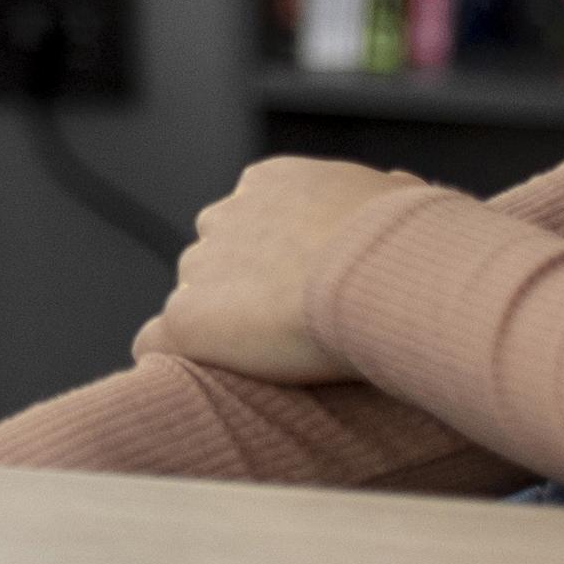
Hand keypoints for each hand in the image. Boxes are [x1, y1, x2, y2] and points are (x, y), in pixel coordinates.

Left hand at [128, 157, 410, 383]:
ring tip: (261, 359)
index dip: (275, 256)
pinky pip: (154, 340)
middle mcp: (225, 216)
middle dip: (239, 286)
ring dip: (216, 324)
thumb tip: (400, 190)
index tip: (301, 284)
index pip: (252, 217)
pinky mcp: (187, 318)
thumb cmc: (408, 242)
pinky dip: (168, 358)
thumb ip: (384, 196)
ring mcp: (200, 266)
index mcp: (271, 183)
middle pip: (214, 254)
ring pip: (192, 296)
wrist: (382, 274)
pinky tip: (190, 379)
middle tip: (284, 326)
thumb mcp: (403, 198)